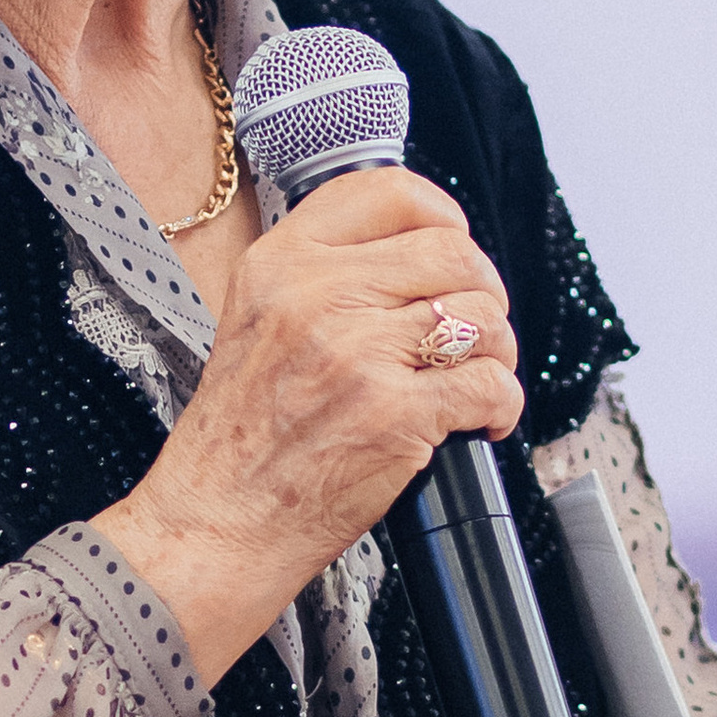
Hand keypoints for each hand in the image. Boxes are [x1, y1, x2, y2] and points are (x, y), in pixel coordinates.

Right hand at [93, 169, 521, 684]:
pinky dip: (502, 405)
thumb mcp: (255, 321)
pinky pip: (491, 383)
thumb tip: (416, 255)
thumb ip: (322, 278)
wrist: (214, 524)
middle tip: (475, 330)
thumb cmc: (238, 438)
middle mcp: (318, 297)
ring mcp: (358, 354)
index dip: (440, 215)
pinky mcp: (396, 414)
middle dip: (484, 291)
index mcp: (281, 263)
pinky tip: (478, 421)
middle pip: (455, 252)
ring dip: (498, 350)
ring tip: (473, 378)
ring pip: (483, 316)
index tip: (450, 249)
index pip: (388, 192)